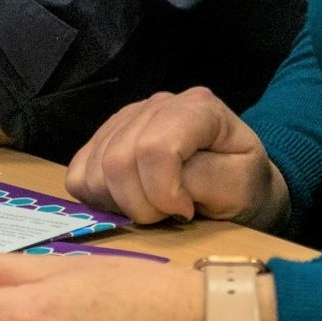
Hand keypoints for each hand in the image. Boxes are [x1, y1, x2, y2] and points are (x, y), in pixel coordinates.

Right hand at [67, 86, 289, 228]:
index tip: (185, 212)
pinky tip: (130, 200)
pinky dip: (99, 198)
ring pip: (94, 170)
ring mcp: (126, 118)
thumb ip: (205, 180)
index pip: (154, 148)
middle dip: (140, 205)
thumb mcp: (241, 185)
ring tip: (154, 207)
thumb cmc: (242, 184)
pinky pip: (79, 174)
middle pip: (118, 160)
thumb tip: (166, 186)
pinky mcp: (104, 139)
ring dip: (121, 204)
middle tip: (168, 216)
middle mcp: (157, 104)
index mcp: (197, 108)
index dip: (163, 192)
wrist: (236, 184)